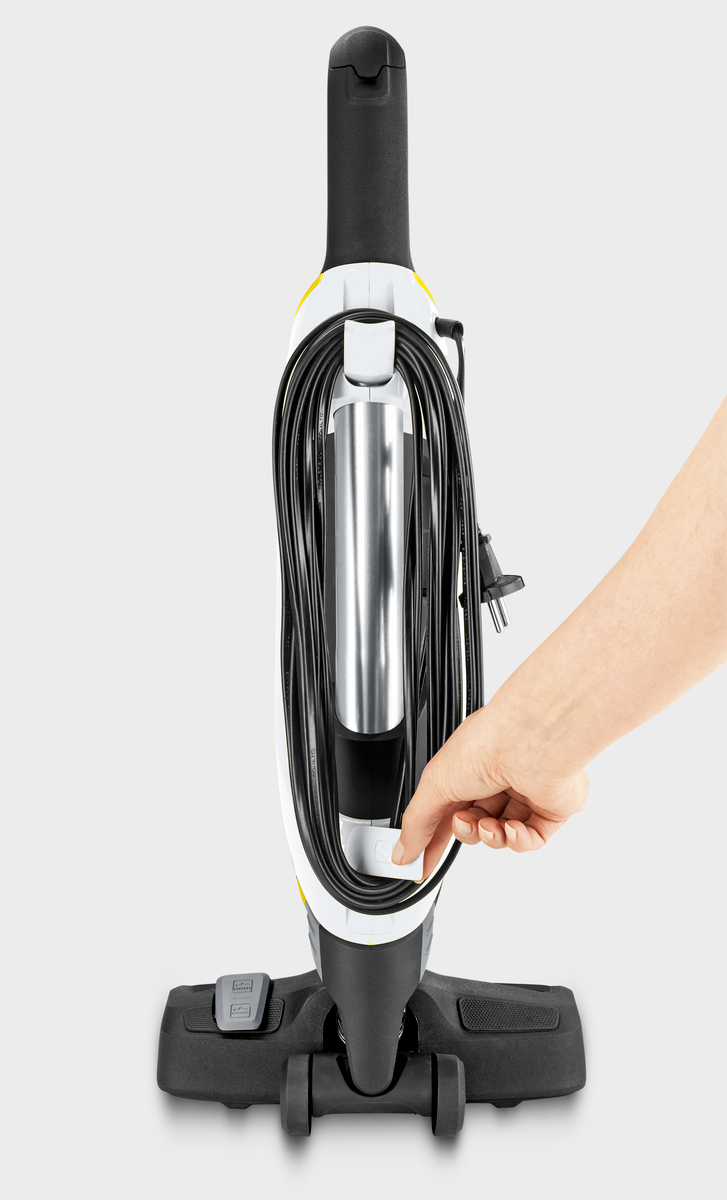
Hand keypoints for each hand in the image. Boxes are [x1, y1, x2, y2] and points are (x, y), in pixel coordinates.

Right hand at [391, 701, 588, 875]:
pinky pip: (531, 839)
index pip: (446, 812)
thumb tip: (403, 851)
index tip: (420, 864)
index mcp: (468, 769)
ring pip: (502, 835)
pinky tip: (513, 828)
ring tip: (488, 823)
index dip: (432, 840)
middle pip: (475, 825)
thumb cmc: (487, 743)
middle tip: (462, 825)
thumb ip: (417, 823)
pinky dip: (518, 840)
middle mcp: (498, 779)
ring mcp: (524, 794)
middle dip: (466, 832)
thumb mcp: (435, 784)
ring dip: (491, 836)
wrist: (531, 742)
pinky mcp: (550, 809)